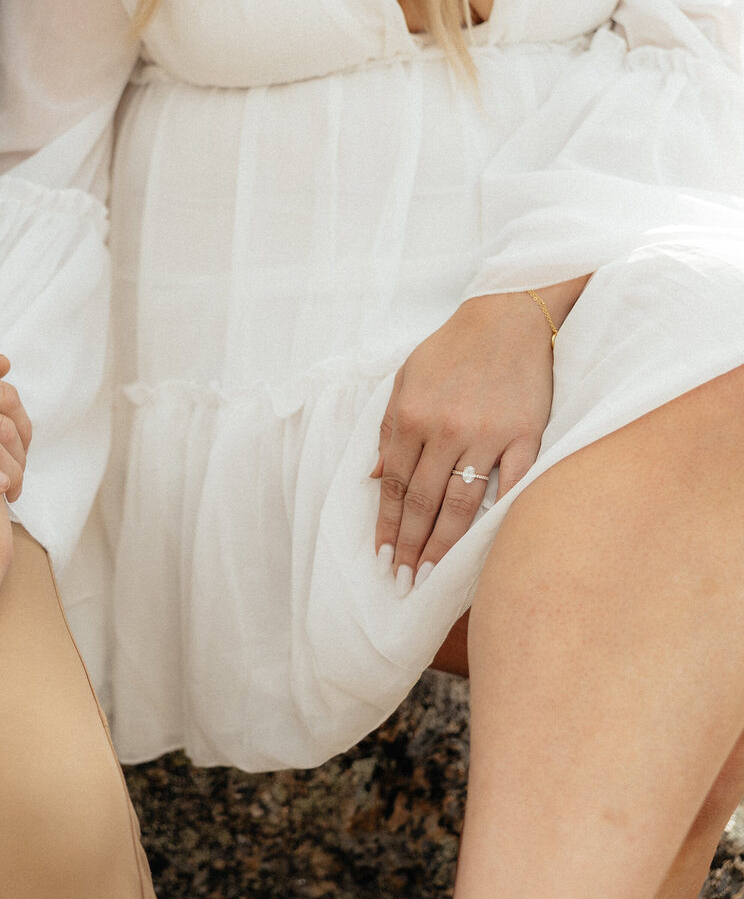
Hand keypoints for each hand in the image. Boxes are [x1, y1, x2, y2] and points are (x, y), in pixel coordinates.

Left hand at [371, 289, 573, 592]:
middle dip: (408, 547)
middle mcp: (444, 429)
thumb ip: (390, 430)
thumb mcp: (406, 379)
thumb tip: (373, 477)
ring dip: (442, 546)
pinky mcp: (525, 437)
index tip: (381, 557)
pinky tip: (483, 548)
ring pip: (460, 506)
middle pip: (421, 502)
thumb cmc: (452, 349)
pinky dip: (496, 520)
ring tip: (431, 576)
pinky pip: (510, 488)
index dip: (385, 525)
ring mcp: (486, 435)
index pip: (392, 485)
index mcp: (410, 415)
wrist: (508, 316)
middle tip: (402, 582)